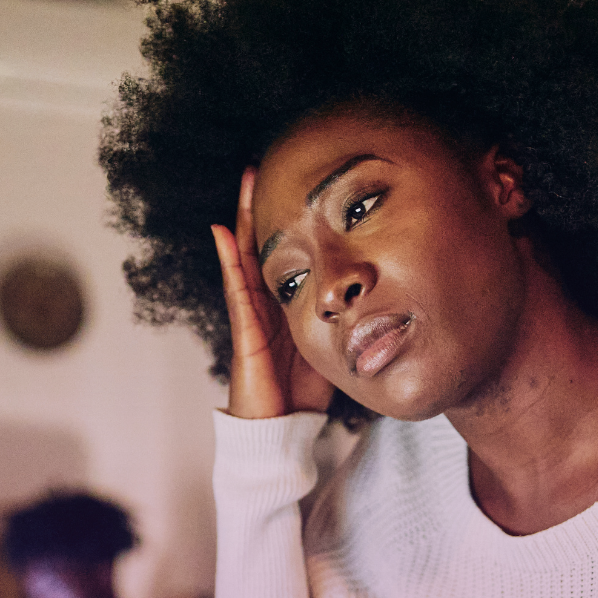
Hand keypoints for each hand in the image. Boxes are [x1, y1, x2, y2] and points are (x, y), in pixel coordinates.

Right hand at [213, 168, 333, 418]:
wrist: (281, 430)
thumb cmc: (303, 393)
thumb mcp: (330, 343)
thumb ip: (341, 317)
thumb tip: (374, 294)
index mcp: (283, 306)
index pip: (281, 255)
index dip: (284, 222)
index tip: (293, 185)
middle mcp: (263, 304)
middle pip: (258, 246)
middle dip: (258, 208)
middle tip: (259, 167)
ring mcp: (250, 316)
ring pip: (244, 257)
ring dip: (242, 219)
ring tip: (245, 184)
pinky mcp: (245, 332)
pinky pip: (236, 290)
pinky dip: (228, 260)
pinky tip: (223, 233)